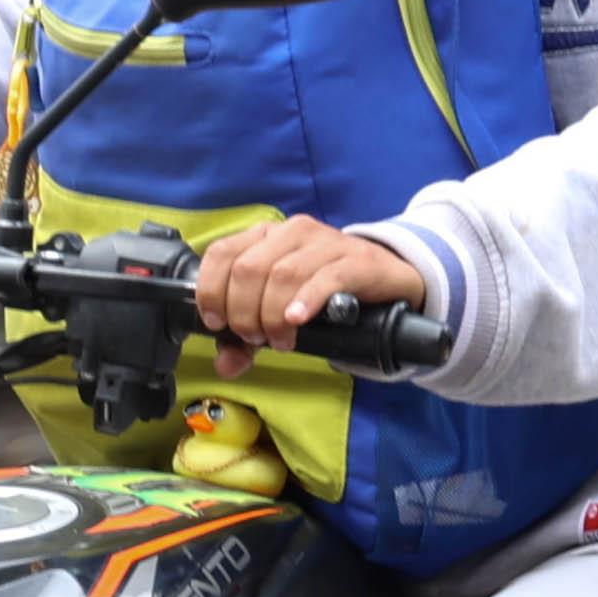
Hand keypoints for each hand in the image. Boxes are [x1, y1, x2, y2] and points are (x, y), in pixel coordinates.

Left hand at [195, 215, 426, 379]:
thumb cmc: (325, 292)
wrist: (385, 279)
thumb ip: (248, 338)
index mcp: (265, 236)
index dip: (212, 291)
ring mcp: (325, 241)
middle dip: (243, 311)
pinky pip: (325, 277)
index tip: (218, 323)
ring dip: (273, 314)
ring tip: (280, 339)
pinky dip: (306, 301)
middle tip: (256, 338)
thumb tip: (225, 364)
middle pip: (248, 269)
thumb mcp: (279, 312)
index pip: (222, 253)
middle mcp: (291, 232)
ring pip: (283, 274)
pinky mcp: (355, 260)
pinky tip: (298, 320)